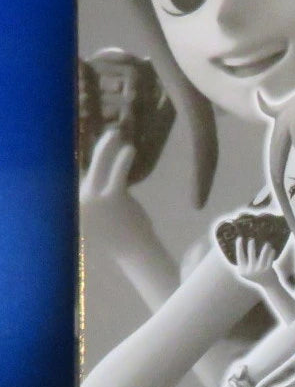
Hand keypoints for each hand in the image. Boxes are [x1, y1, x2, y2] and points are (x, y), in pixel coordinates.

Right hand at [79, 127, 150, 247]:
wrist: (134, 252)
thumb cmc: (117, 233)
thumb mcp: (97, 215)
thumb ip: (93, 195)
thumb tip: (96, 170)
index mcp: (71, 205)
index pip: (69, 176)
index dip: (72, 158)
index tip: (73, 142)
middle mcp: (77, 201)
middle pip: (82, 166)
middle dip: (93, 148)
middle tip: (103, 134)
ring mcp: (94, 199)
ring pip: (100, 165)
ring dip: (107, 147)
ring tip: (115, 134)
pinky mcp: (113, 198)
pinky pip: (117, 173)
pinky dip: (123, 159)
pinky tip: (129, 149)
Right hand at [233, 236, 278, 287]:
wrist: (268, 286)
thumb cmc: (256, 275)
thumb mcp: (247, 271)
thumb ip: (242, 263)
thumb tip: (236, 249)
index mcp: (242, 271)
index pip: (240, 256)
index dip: (239, 246)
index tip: (240, 238)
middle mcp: (250, 271)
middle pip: (251, 254)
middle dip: (251, 246)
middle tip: (251, 239)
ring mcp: (259, 270)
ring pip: (262, 255)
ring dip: (265, 248)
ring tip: (267, 244)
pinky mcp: (268, 270)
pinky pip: (270, 259)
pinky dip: (271, 254)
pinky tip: (272, 249)